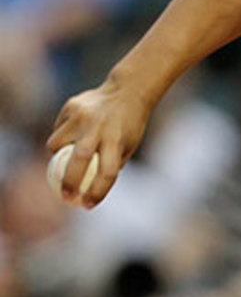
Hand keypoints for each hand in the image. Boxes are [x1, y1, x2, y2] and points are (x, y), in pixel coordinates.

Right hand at [45, 80, 152, 206]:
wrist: (127, 91)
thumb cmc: (129, 124)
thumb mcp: (128, 145)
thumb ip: (111, 163)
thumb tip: (90, 188)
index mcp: (117, 140)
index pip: (107, 172)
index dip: (97, 192)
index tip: (87, 205)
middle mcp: (98, 128)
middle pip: (78, 160)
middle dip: (68, 182)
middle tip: (65, 196)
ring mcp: (82, 116)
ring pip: (56, 144)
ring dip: (57, 155)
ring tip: (66, 156)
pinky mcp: (71, 107)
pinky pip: (58, 129)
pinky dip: (61, 136)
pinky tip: (73, 133)